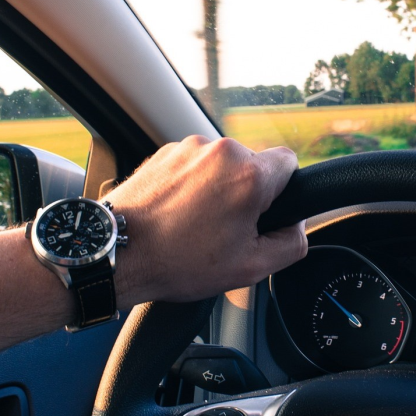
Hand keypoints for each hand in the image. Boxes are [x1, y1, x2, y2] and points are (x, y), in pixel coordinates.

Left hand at [102, 136, 306, 306]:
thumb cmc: (178, 261)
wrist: (118, 253)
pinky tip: (177, 213)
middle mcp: (222, 151)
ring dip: (218, 189)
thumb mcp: (251, 268)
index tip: (263, 213)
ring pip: (223, 166)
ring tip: (195, 224)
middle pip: (254, 165)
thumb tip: (297, 226)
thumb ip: (291, 243)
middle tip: (225, 229)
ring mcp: (190, 148)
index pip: (290, 162)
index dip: (283, 191)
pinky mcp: (166, 151)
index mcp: (249, 175)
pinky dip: (193, 185)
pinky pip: (195, 165)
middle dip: (246, 194)